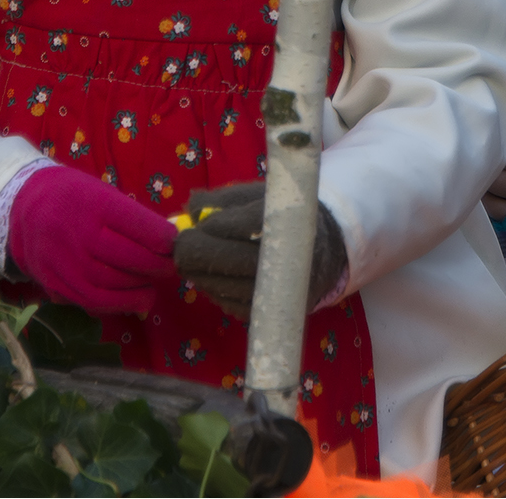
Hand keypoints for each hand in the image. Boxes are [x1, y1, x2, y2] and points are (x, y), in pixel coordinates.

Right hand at [7, 166, 176, 313]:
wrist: (25, 209)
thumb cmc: (76, 197)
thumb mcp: (103, 193)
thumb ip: (131, 218)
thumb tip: (167, 243)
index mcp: (93, 202)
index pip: (134, 222)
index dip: (160, 237)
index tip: (177, 244)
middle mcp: (77, 233)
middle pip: (125, 257)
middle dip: (155, 266)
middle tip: (172, 267)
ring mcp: (63, 261)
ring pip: (109, 285)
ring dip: (137, 290)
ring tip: (152, 288)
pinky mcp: (53, 283)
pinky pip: (89, 301)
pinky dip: (116, 304)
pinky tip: (131, 299)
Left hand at [173, 182, 346, 319]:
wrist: (325, 247)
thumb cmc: (279, 215)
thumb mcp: (256, 195)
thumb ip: (222, 200)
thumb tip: (191, 208)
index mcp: (287, 221)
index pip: (247, 224)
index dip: (216, 224)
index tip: (198, 222)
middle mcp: (288, 257)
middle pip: (232, 260)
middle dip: (196, 252)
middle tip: (180, 244)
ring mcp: (283, 289)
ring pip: (228, 287)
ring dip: (201, 274)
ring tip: (191, 259)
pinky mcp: (276, 310)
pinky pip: (233, 304)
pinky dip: (215, 290)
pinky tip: (210, 276)